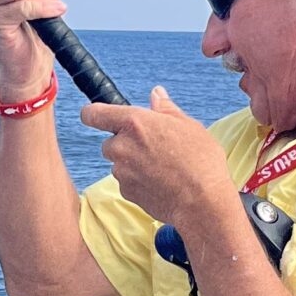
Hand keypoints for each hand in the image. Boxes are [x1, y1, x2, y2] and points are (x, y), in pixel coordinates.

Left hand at [79, 86, 238, 227]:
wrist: (202, 202)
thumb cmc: (200, 160)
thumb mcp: (188, 126)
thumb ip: (166, 109)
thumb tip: (156, 94)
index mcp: (135, 123)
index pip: (93, 114)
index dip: (93, 114)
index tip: (98, 117)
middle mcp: (122, 146)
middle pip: (110, 142)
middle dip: (125, 144)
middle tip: (153, 148)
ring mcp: (121, 171)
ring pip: (119, 163)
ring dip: (132, 164)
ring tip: (162, 168)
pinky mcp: (126, 192)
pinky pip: (127, 182)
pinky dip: (138, 182)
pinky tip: (161, 183)